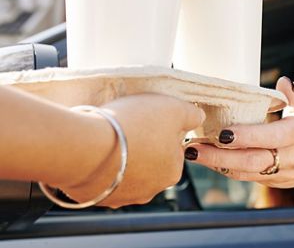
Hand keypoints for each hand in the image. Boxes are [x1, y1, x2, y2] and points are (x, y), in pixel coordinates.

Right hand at [59, 94, 204, 207]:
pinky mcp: (94, 196)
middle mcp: (149, 190)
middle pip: (150, 160)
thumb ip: (192, 114)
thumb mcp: (174, 109)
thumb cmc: (132, 126)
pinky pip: (99, 176)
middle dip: (141, 143)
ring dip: (119, 154)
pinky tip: (93, 149)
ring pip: (124, 170)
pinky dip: (98, 163)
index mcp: (172, 171)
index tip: (148, 118)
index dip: (162, 128)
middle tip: (127, 125)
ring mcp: (120, 196)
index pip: (174, 147)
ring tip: (107, 136)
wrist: (83, 145)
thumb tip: (198, 117)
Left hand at [185, 77, 293, 188]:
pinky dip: (225, 169)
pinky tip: (208, 158)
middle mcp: (290, 157)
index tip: (224, 133)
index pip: (272, 137)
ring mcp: (281, 173)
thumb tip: (284, 83)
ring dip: (217, 165)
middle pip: (252, 161)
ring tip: (193, 153)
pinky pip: (246, 177)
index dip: (247, 137)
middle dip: (220, 157)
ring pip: (245, 173)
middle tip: (194, 148)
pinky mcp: (272, 182)